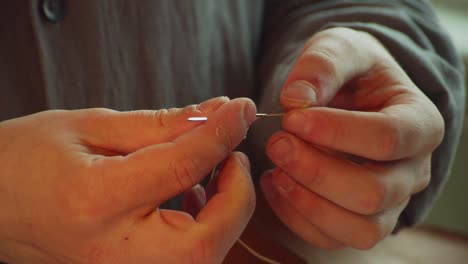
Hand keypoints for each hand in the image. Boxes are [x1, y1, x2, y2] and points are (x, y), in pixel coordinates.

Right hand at [0, 97, 256, 263]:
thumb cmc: (24, 161)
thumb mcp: (89, 127)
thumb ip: (160, 125)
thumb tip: (215, 115)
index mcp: (97, 202)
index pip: (184, 167)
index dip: (222, 133)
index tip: (241, 109)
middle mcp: (114, 253)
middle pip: (209, 235)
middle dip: (237, 193)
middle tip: (232, 153)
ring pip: (204, 253)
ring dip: (224, 209)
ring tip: (211, 169)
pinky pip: (187, 259)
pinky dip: (204, 226)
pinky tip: (190, 195)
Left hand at [260, 27, 443, 248]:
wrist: (350, 96)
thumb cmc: (350, 72)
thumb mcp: (339, 49)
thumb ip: (322, 65)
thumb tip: (296, 99)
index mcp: (419, 122)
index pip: (388, 138)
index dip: (336, 132)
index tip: (292, 118)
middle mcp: (412, 170)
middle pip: (374, 193)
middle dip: (316, 171)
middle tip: (277, 144)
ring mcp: (390, 202)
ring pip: (359, 229)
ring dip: (307, 201)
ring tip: (275, 169)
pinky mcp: (360, 220)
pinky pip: (332, 238)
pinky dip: (296, 216)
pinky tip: (274, 183)